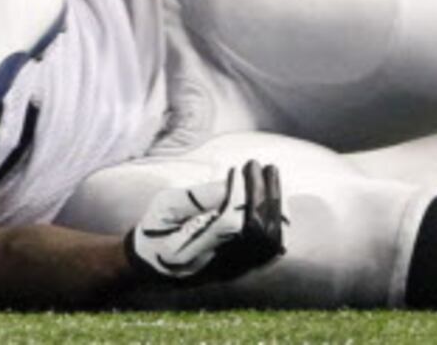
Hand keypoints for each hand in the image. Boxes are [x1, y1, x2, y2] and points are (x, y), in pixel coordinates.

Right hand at [129, 161, 286, 285]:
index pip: (228, 225)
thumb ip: (196, 197)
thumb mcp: (165, 207)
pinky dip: (279, 219)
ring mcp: (235, 271)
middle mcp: (216, 267)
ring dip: (275, 204)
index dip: (237, 194)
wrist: (157, 263)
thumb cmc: (157, 228)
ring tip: (270, 174)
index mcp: (189, 253)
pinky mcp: (246, 268)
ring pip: (271, 241)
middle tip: (257, 165)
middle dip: (262, 194)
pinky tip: (273, 195)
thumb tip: (232, 183)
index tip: (236, 170)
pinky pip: (273, 246)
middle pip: (256, 233)